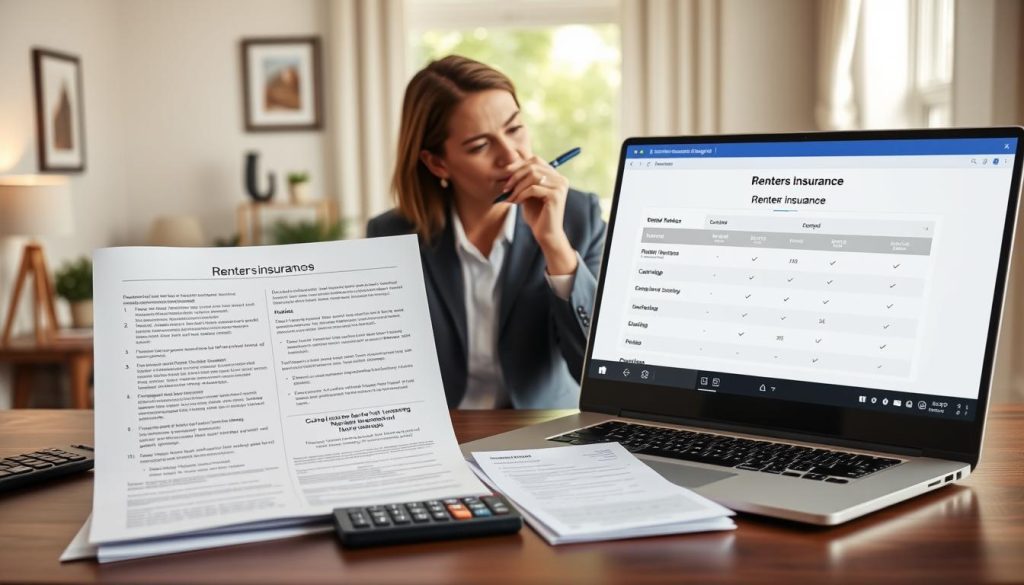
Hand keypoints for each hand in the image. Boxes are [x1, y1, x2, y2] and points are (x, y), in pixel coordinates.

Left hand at [502, 156, 577, 274]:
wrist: (546, 234)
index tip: (505, 173)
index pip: (535, 160)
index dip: (519, 164)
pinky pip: (533, 189)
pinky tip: (516, 202)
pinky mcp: (556, 195)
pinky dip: (521, 194)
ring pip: (533, 176)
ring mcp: (560, 186)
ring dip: (517, 187)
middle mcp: (560, 179)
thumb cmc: (536, 215)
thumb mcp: (527, 194)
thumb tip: (509, 163)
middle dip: (516, 175)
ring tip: (510, 197)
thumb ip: (523, 180)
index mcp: (555, 176)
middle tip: (505, 187)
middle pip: (533, 165)